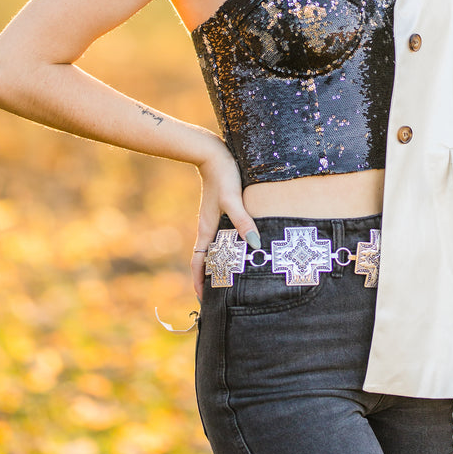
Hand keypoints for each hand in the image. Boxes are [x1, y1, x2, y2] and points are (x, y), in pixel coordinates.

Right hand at [192, 138, 258, 299]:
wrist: (212, 152)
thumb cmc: (223, 174)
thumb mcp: (233, 198)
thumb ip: (243, 220)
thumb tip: (255, 244)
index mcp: (206, 229)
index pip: (198, 262)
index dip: (199, 282)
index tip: (204, 301)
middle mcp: (207, 226)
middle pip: (205, 258)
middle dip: (209, 277)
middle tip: (220, 296)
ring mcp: (213, 218)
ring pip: (213, 247)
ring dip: (217, 263)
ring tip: (230, 277)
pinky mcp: (219, 209)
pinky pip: (220, 235)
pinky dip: (226, 247)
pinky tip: (239, 247)